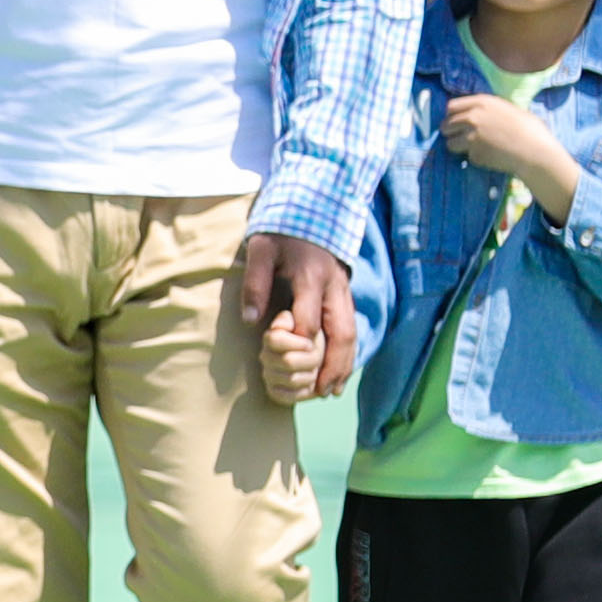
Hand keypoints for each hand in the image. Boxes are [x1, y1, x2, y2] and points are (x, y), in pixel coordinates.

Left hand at [238, 233, 358, 399]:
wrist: (312, 209)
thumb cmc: (281, 232)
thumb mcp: (260, 250)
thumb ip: (254, 284)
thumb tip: (249, 320)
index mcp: (312, 277)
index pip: (308, 320)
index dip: (298, 344)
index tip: (286, 361)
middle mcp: (334, 287)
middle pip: (341, 332)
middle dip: (333, 365)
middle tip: (321, 392)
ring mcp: (344, 291)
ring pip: (351, 333)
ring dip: (344, 364)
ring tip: (332, 391)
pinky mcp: (346, 294)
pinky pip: (352, 328)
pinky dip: (348, 353)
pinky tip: (341, 373)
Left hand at [441, 92, 583, 219]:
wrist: (535, 152)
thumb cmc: (531, 130)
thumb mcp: (511, 110)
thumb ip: (492, 111)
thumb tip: (482, 114)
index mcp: (482, 103)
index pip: (451, 106)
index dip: (452, 115)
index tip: (454, 121)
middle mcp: (472, 117)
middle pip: (446, 124)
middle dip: (451, 132)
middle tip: (458, 137)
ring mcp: (471, 137)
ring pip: (450, 143)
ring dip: (458, 147)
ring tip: (474, 148)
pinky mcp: (473, 155)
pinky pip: (468, 157)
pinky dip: (476, 158)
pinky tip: (491, 157)